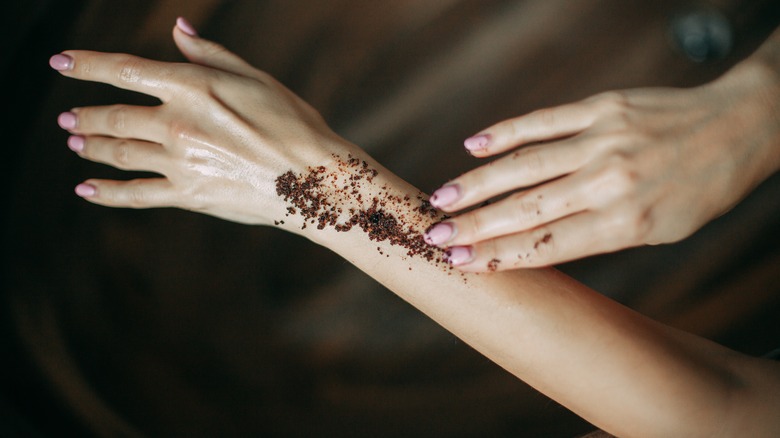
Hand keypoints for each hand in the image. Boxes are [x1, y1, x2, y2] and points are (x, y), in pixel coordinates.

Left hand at [50, 18, 342, 225]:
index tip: (61, 62)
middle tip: (67, 119)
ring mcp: (180, 161)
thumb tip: (177, 30)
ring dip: (92, 147)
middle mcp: (177, 122)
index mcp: (192, 86)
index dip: (86, 65)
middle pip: (113, 117)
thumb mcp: (255, 77)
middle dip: (84, 116)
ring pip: (119, 153)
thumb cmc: (293, 122)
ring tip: (77, 144)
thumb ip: (210, 54)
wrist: (315, 179)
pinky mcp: (189, 195)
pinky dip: (107, 192)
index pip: (123, 69)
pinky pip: (137, 194)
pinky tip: (86, 190)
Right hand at [425, 66, 779, 271]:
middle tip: (434, 237)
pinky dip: (506, 132)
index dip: (498, 255)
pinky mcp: (602, 107)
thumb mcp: (660, 230)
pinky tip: (474, 145)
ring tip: (442, 199)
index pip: (547, 244)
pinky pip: (545, 120)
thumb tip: (536, 242)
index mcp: (627, 222)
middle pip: (527, 208)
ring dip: (478, 183)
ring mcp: (604, 139)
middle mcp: (610, 181)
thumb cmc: (699, 190)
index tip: (460, 263)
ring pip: (526, 165)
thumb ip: (600, 235)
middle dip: (475, 226)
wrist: (740, 126)